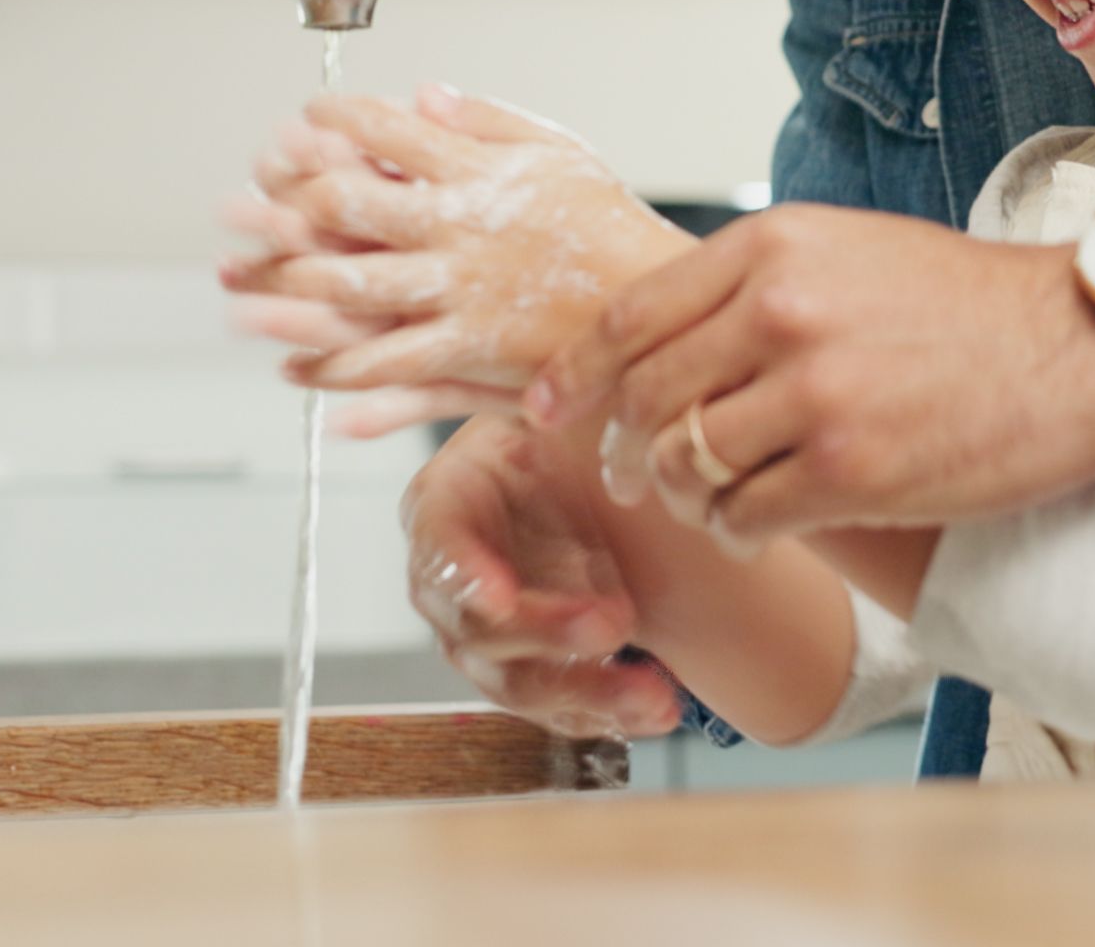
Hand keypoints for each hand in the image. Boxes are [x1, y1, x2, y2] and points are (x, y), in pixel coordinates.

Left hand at [222, 87, 691, 422]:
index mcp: (480, 174)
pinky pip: (392, 365)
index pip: (389, 135)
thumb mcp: (559, 153)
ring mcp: (463, 294)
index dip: (335, 123)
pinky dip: (340, 372)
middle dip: (288, 205)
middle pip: (356, 209)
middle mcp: (462, 230)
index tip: (299, 123)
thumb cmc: (611, 227)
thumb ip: (486, 122)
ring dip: (289, 291)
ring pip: (359, 291)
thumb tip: (422, 93)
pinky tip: (296, 372)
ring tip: (237, 294)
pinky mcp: (472, 352)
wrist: (661, 309)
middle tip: (240, 204)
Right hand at [398, 413, 683, 739]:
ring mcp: (487, 634)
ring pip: (516, 682)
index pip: (439, 545)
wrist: (592, 477)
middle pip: (475, 629)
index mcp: (445, 502)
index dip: (466, 575)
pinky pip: (557, 708)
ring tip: (652, 695)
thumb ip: (549, 405)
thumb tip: (551, 381)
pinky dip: (605, 713)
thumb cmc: (563, 436)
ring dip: (585, 691)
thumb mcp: (550, 410)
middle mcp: (452, 578)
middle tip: (611, 624)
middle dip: (545, 635)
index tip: (499, 598)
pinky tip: (655, 708)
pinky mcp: (530, 670)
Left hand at [529, 204, 1094, 541]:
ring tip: (711, 506)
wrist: (1084, 343)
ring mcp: (813, 394)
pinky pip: (743, 517)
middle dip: (624, 450)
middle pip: (645, 399)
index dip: (574, 375)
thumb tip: (666, 340)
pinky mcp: (850, 472)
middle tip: (630, 478)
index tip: (549, 411)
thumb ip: (757, 286)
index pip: (629, 318)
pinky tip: (756, 532)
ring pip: (686, 465)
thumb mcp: (849, 253)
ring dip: (684, 499)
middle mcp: (778, 313)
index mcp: (771, 249)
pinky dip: (736, 533)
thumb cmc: (971, 303)